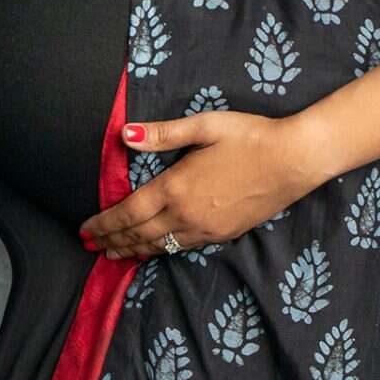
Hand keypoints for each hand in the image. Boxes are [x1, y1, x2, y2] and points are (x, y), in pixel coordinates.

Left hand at [80, 109, 330, 259]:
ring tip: (114, 254)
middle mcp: (186, 214)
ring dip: (132, 250)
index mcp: (175, 187)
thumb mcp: (204, 126)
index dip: (103, 223)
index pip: (128, 212)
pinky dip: (159, 250)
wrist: (294, 160)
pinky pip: (181, 247)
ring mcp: (205, 229)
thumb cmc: (250, 136)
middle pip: (138, 234)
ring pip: (159, 246)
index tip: (85, 229)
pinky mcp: (222, 235)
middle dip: (112, 241)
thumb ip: (163, 134)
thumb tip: (125, 135)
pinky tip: (154, 249)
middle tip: (91, 247)